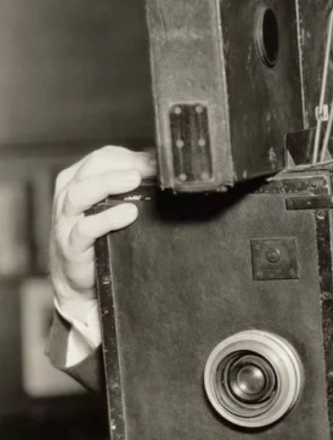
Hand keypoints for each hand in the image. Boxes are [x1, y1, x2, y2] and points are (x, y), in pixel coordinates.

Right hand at [50, 146, 155, 311]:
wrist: (80, 282)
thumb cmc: (100, 238)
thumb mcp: (112, 207)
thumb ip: (131, 187)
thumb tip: (159, 167)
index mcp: (78, 181)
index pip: (102, 158)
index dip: (131, 156)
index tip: (157, 161)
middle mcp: (68, 196)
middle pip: (91, 168)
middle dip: (123, 164)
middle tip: (149, 167)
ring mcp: (66, 220)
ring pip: (81, 193)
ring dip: (109, 183)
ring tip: (135, 180)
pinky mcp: (71, 245)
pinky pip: (85, 228)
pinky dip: (107, 219)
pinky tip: (128, 214)